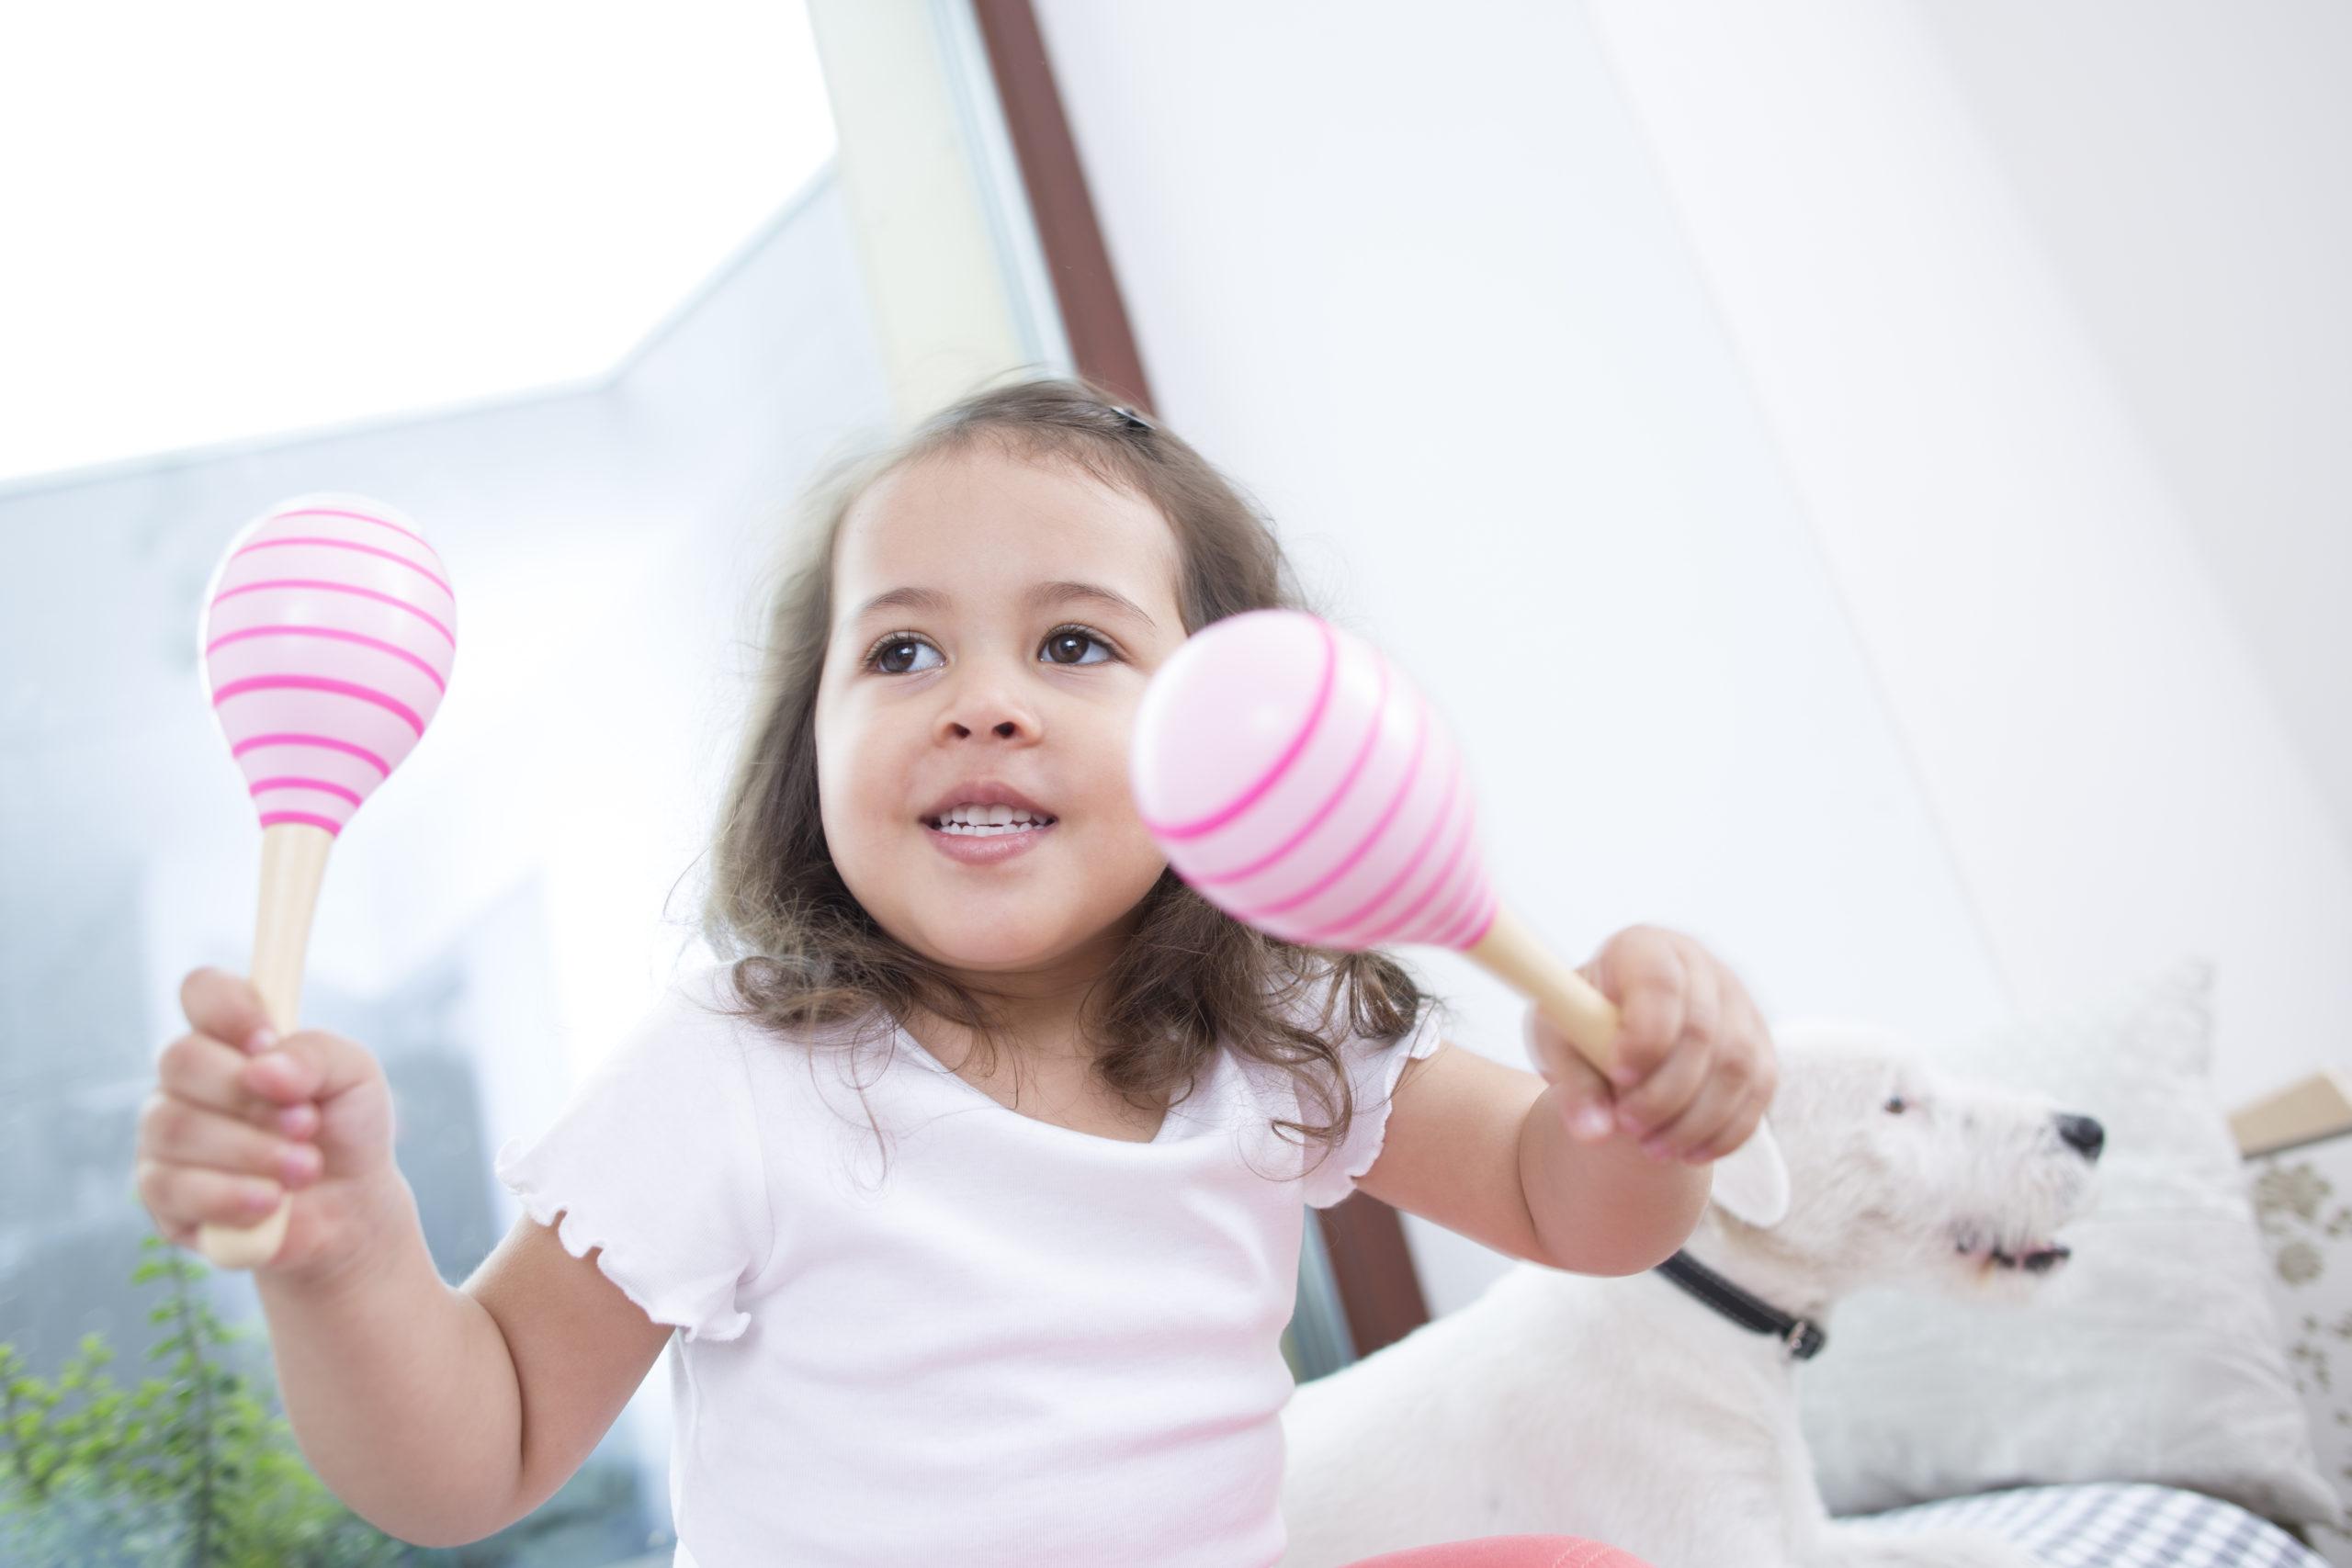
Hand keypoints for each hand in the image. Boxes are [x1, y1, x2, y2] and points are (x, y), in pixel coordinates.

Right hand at [135, 967, 406, 1281]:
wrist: (350, 1208)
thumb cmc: (346, 1128)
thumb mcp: (355, 1076)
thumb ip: (316, 1054)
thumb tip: (262, 1067)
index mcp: (231, 1038)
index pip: (202, 991)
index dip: (228, 1008)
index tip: (267, 1040)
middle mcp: (186, 1082)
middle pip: (180, 1059)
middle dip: (248, 1095)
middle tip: (306, 1122)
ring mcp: (164, 1138)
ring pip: (176, 1127)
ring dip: (251, 1150)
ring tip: (305, 1169)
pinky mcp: (161, 1198)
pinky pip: (173, 1188)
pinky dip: (232, 1195)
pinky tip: (272, 1202)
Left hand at [1525, 924, 1778, 1165]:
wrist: (1616, 1030)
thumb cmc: (1580, 1024)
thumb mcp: (1558, 1042)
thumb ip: (1573, 1082)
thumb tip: (1594, 1132)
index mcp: (1643, 948)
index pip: (1660, 985)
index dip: (1645, 1035)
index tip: (1619, 1077)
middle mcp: (1700, 967)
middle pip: (1703, 1032)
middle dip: (1665, 1093)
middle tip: (1629, 1128)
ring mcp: (1738, 1004)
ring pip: (1737, 1067)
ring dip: (1695, 1120)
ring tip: (1652, 1147)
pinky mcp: (1760, 1044)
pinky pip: (1759, 1091)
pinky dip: (1726, 1131)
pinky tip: (1688, 1152)